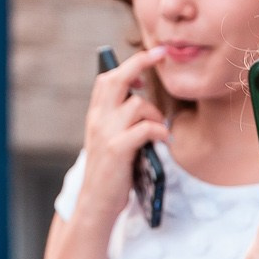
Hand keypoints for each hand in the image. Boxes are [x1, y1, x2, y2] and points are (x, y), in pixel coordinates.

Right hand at [74, 46, 168, 223]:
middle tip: (160, 55)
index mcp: (95, 116)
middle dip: (140, 63)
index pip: (107, 79)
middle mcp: (98, 120)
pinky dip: (159, 131)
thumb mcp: (108, 140)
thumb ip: (119, 120)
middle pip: (117, 79)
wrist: (95, 203)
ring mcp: (106, 134)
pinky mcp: (117, 150)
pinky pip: (145, 128)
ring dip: (155, 114)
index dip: (129, 65)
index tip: (149, 56)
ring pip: (137, 104)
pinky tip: (163, 140)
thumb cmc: (109, 172)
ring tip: (159, 130)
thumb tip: (143, 100)